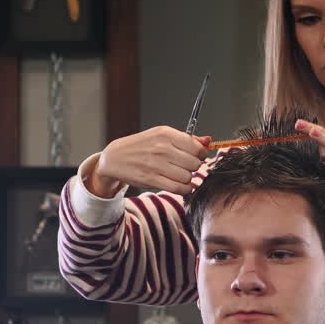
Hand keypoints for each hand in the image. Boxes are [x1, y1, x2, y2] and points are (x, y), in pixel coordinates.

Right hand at [87, 126, 210, 196]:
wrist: (116, 157)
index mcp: (166, 134)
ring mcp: (156, 165)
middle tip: (187, 167)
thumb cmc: (142, 146)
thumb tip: (208, 141)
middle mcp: (162, 148)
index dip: (201, 154)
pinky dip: (184, 189)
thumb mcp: (162, 136)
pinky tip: (181, 185)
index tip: (196, 156)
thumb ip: (187, 139)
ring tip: (181, 175)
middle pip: (194, 163)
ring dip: (188, 179)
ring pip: (187, 177)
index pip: (197, 148)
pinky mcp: (151, 179)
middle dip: (194, 167)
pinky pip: (178, 188)